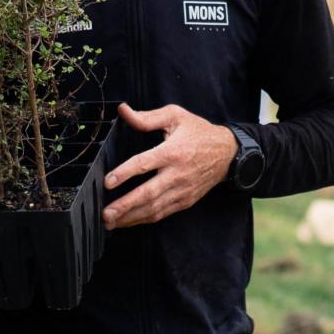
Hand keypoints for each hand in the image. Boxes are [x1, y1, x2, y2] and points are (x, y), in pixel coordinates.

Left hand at [103, 102, 236, 229]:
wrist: (228, 153)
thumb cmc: (199, 132)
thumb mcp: (175, 116)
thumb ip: (147, 117)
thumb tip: (123, 110)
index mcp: (172, 152)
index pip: (144, 164)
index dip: (124, 174)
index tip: (107, 182)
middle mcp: (177, 174)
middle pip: (148, 193)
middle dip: (125, 205)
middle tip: (105, 213)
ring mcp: (182, 190)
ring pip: (154, 208)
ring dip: (131, 217)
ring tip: (111, 222)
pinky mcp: (186, 200)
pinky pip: (163, 213)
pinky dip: (145, 219)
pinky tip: (129, 221)